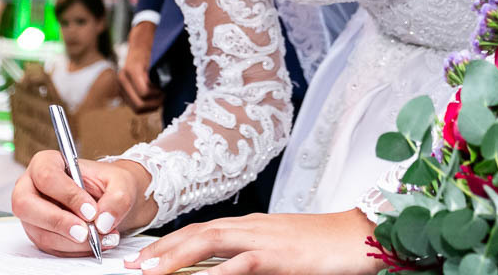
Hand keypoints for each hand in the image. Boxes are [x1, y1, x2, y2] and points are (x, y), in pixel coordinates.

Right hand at [12, 150, 156, 255]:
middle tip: (86, 232)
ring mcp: (33, 214)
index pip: (46, 176)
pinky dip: (76, 250)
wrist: (112, 200)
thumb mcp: (122, 183)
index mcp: (46, 163)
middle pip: (26, 206)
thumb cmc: (111, 183)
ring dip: (73, 242)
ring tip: (103, 238)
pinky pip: (52, 248)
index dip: (67, 195)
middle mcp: (32, 188)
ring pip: (41, 233)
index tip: (90, 210)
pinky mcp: (41, 234)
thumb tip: (102, 221)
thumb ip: (117, 198)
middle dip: (58, 222)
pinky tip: (96, 243)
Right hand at [118, 21, 162, 112]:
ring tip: (160, 96)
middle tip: (164, 95)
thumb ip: (159, 74)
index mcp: (132, 70)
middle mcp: (123, 79)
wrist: (140, 43)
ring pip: (136, 108)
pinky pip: (134, 106)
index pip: (144, 93)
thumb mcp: (158, 58)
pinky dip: (146, 105)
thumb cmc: (153, 49)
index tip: (165, 88)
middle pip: (139, 105)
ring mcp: (121, 86)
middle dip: (155, 103)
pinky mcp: (122, 91)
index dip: (158, 94)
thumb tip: (166, 89)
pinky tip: (154, 97)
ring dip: (150, 106)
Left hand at [124, 210, 379, 274]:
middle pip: (198, 233)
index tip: (146, 258)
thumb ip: (251, 259)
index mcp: (252, 227)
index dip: (172, 244)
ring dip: (178, 257)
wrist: (360, 236)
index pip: (202, 230)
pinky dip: (218, 273)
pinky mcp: (282, 256)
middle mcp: (253, 227)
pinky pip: (243, 263)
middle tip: (136, 267)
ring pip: (212, 242)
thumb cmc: (324, 247)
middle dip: (164, 250)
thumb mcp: (281, 252)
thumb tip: (223, 273)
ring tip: (152, 272)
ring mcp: (266, 239)